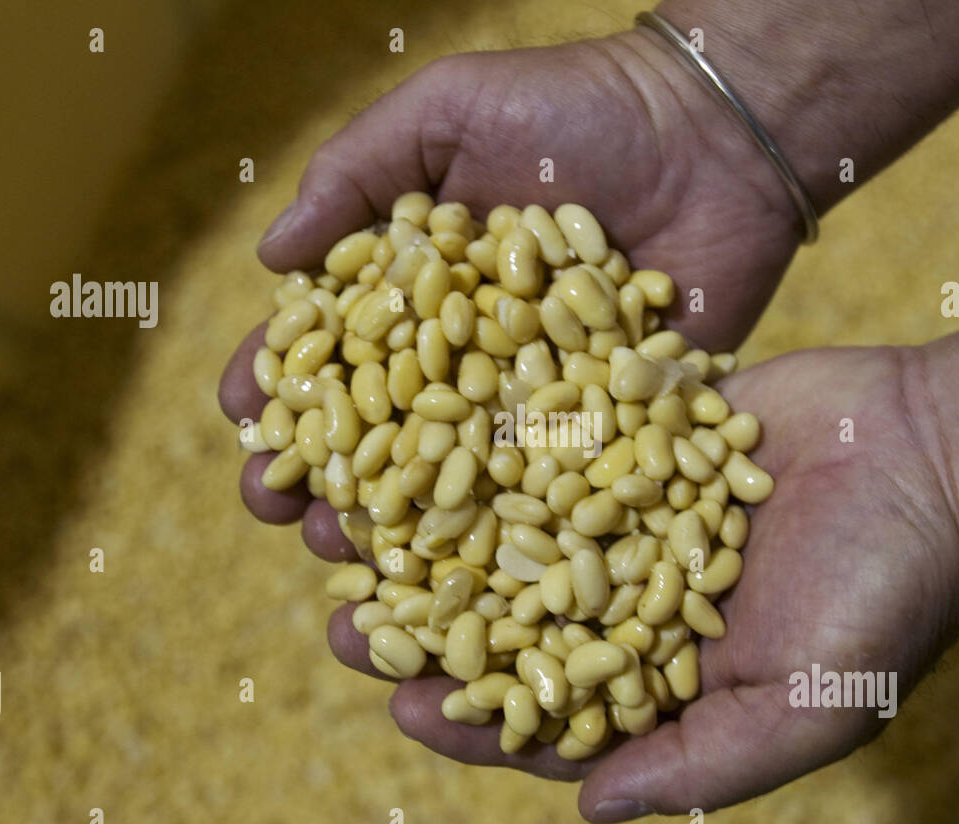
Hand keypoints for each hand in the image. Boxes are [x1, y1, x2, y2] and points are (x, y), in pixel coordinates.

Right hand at [219, 30, 806, 527]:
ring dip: (400, 531)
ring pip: (456, 487)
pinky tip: (468, 581)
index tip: (244, 417)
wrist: (713, 136)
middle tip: (282, 513)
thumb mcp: (450, 111)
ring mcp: (537, 406)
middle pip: (383, 434)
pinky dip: (514, 545)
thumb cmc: (576, 108)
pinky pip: (556, 499)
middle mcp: (471, 361)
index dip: (282, 384)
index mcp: (420, 295)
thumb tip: (270, 255)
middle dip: (324, 477)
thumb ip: (357, 170)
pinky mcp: (608, 435)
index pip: (334, 351)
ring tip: (355, 561)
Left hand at [319, 345, 958, 821]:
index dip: (474, 718)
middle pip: (503, 616)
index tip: (405, 710)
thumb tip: (591, 809)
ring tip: (348, 521)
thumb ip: (700, 765)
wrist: (940, 463)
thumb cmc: (888, 600)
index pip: (547, 712)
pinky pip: (549, 434)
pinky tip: (418, 424)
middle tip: (340, 620)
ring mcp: (625, 506)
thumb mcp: (809, 711)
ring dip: (428, 526)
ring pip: (506, 523)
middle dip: (423, 622)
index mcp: (657, 673)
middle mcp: (627, 590)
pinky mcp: (634, 427)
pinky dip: (485, 434)